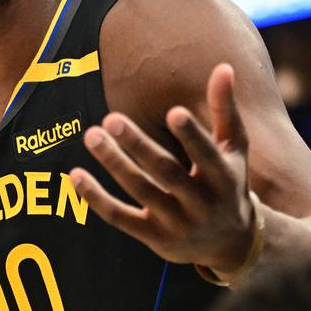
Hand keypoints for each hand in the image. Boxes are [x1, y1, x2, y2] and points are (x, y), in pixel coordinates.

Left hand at [70, 63, 253, 276]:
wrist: (230, 244)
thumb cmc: (229, 183)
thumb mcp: (234, 150)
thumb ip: (225, 110)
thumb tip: (223, 66)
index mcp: (225, 179)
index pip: (207, 156)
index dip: (192, 136)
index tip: (173, 112)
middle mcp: (202, 205)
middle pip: (166, 173)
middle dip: (139, 146)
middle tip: (111, 119)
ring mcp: (177, 224)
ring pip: (140, 192)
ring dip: (114, 163)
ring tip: (91, 136)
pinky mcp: (154, 239)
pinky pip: (120, 217)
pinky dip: (96, 198)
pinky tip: (76, 175)